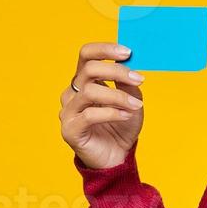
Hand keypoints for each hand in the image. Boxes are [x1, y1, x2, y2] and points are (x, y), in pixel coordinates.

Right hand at [60, 41, 145, 169]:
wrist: (116, 158)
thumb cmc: (121, 127)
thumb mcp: (131, 100)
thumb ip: (128, 83)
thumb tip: (130, 65)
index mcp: (84, 81)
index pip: (86, 54)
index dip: (105, 49)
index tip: (128, 52)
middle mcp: (72, 93)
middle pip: (89, 69)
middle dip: (117, 71)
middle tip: (139, 79)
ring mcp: (68, 111)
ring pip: (90, 91)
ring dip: (118, 96)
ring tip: (135, 105)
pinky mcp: (69, 129)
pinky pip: (89, 115)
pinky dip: (112, 113)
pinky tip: (126, 116)